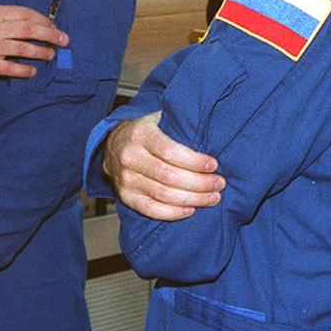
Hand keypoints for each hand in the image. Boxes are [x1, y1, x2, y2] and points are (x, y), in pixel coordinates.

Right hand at [0, 5, 67, 81]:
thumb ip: (1, 14)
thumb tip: (27, 18)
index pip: (25, 13)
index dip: (43, 19)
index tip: (53, 25)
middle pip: (29, 29)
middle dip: (50, 34)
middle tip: (64, 40)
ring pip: (23, 49)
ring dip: (41, 52)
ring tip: (51, 55)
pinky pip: (10, 68)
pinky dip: (24, 70)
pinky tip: (32, 72)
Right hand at [103, 111, 224, 219]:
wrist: (111, 145)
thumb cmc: (144, 132)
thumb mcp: (158, 118)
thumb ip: (179, 123)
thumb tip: (212, 131)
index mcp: (140, 134)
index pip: (170, 152)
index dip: (195, 161)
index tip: (213, 165)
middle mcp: (130, 157)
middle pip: (170, 177)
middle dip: (200, 183)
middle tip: (219, 183)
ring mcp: (125, 179)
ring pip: (164, 195)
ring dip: (193, 199)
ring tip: (212, 197)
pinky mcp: (125, 196)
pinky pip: (151, 210)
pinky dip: (174, 213)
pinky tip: (191, 209)